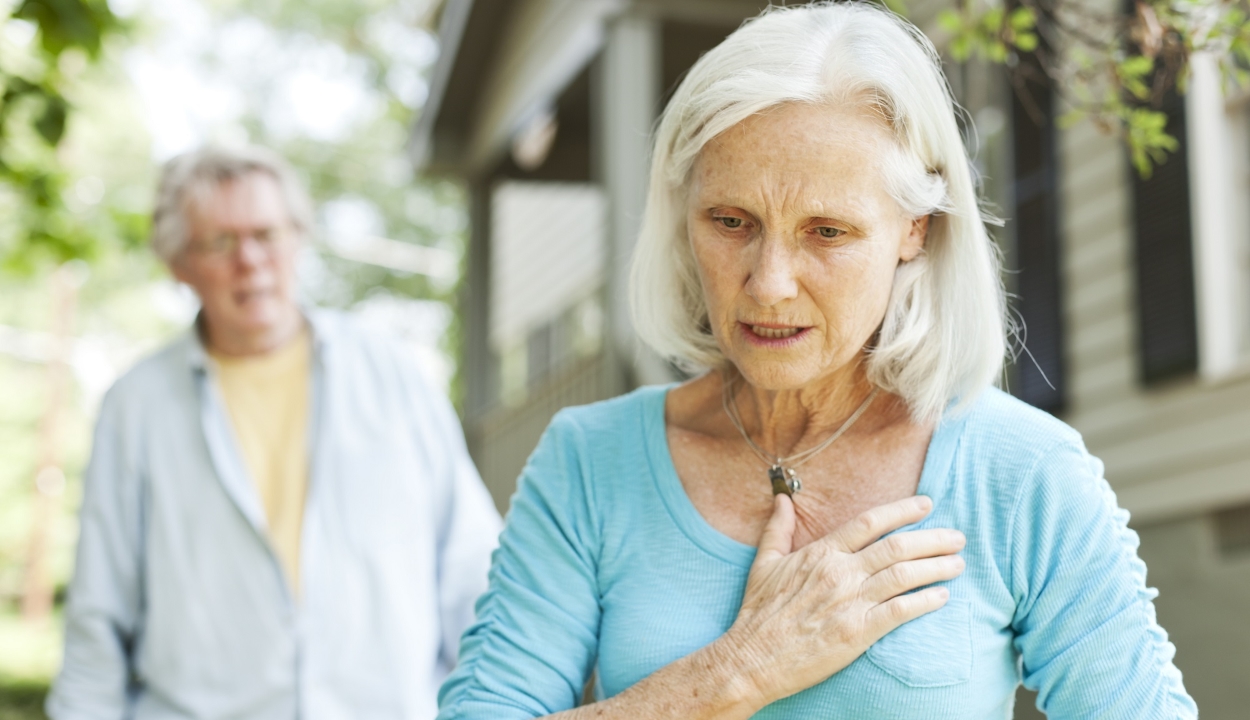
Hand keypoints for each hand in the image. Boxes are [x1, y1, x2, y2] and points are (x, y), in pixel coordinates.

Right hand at [718, 494, 964, 708]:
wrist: (752, 658)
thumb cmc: (758, 613)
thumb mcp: (763, 563)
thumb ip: (777, 529)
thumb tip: (781, 500)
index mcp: (821, 553)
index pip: (870, 522)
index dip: (902, 511)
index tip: (926, 504)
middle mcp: (839, 572)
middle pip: (896, 546)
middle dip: (933, 538)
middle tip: (957, 537)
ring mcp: (849, 602)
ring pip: (904, 575)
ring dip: (936, 567)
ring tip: (957, 564)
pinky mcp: (857, 632)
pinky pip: (900, 611)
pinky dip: (925, 601)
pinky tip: (941, 597)